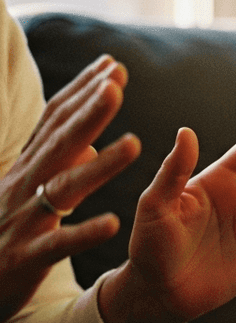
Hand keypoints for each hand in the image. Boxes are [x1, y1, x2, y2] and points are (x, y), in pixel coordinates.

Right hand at [0, 55, 139, 322]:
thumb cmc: (2, 237)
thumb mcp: (29, 197)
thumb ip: (58, 169)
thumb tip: (91, 145)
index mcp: (27, 170)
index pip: (56, 122)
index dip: (83, 92)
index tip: (113, 65)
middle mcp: (24, 187)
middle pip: (61, 142)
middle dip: (90, 111)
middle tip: (118, 82)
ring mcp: (24, 220)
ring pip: (65, 188)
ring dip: (101, 166)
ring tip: (136, 144)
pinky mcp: (26, 257)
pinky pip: (59, 244)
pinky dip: (85, 233)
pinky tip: (114, 224)